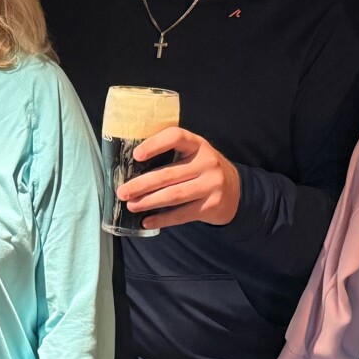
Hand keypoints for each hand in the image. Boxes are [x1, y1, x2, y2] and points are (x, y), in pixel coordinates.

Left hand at [117, 127, 240, 228]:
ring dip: (149, 202)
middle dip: (142, 184)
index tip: (136, 155)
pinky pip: (182, 214)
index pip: (176, 137)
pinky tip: (147, 221)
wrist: (236, 190)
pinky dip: (162, 219)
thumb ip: (172, 154)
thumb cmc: (203, 168)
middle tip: (122, 191)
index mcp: (198, 144)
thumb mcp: (194, 154)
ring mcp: (211, 184)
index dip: (155, 144)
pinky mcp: (212, 205)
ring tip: (131, 205)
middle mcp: (207, 162)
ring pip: (174, 195)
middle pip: (169, 174)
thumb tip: (132, 167)